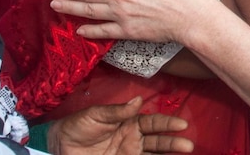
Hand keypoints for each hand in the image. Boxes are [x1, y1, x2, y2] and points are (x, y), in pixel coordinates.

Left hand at [48, 96, 193, 154]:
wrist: (60, 145)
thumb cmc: (78, 126)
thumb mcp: (96, 115)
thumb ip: (117, 111)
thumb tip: (138, 100)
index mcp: (128, 123)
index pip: (152, 123)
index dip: (167, 124)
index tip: (182, 124)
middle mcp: (133, 139)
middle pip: (158, 141)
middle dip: (173, 143)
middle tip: (188, 145)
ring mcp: (129, 153)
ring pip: (154, 154)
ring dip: (167, 154)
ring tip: (184, 152)